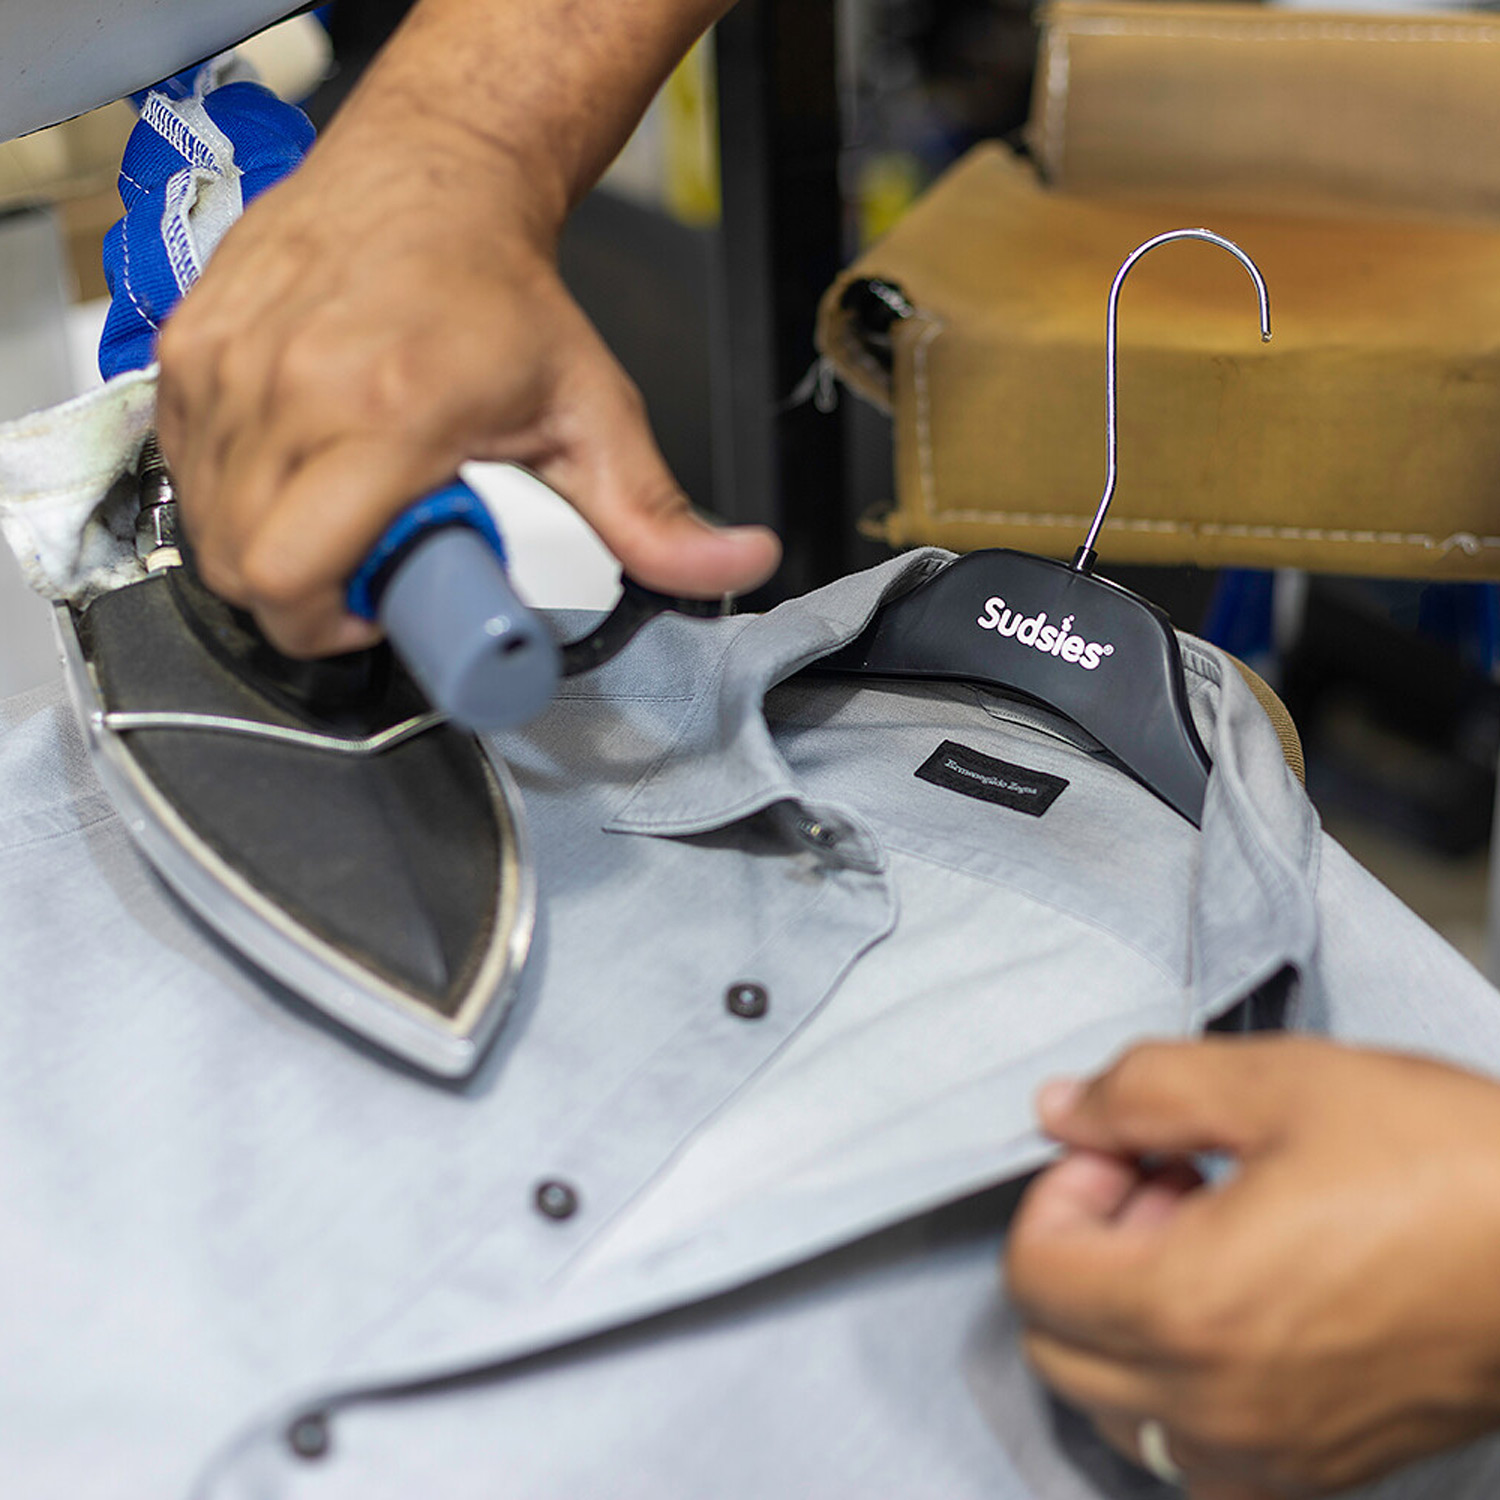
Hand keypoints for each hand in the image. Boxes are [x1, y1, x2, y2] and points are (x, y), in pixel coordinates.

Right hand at [157, 104, 776, 657]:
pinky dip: (225, 491)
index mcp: (385, 414)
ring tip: (334, 515)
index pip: (291, 576)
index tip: (372, 612)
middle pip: (238, 566)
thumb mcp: (594, 414)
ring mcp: (223, 363)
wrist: (433, 177)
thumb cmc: (505, 295)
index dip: (323, 625)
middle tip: (363, 570)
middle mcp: (287, 387)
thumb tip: (737, 567)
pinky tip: (290, 471)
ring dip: (261, 547)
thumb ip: (657, 515)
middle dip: (297, 599)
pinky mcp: (187, 346)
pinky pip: (180, 463)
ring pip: (199, 521)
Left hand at [1006, 1037, 1499, 1497]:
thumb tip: (1057, 1112)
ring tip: (1207, 1239)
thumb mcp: (1279, 1083)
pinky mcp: (1325, 1474)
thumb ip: (1141, 1092)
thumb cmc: (1445, 1160)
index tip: (1127, 1150)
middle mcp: (1217, 1406)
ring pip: (1119, 1409)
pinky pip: (1199, 1457)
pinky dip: (1183, 1389)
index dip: (1062, 1192)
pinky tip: (1244, 1312)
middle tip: (1165, 1183)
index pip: (1034, 1274)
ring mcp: (1273, 1456)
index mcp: (1190, 1307)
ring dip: (1127, 1319)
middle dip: (1087, 1252)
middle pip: (1057, 1346)